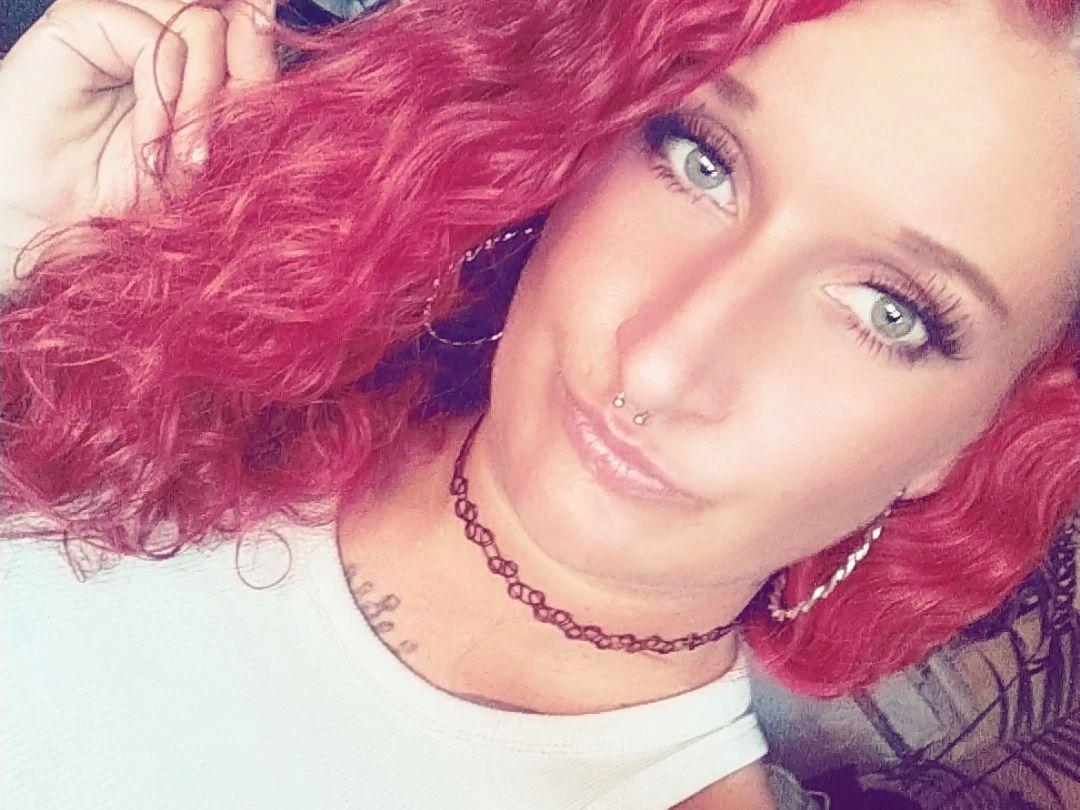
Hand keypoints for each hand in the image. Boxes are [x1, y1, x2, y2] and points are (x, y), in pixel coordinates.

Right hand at [0, 0, 279, 287]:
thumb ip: (245, 85)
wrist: (56, 223)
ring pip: (205, 25)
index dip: (261, 36)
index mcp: (191, 57)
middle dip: (239, 88)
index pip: (244, 25)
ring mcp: (122, 23)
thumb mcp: (211, 150)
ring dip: (203, 101)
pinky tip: (149, 142)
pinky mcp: (83, 21)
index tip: (265, 52)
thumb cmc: (127, 194)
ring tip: (178, 155)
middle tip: (205, 152)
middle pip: (230, 21)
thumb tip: (262, 17)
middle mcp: (158, 31)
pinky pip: (159, 41)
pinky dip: (164, 99)